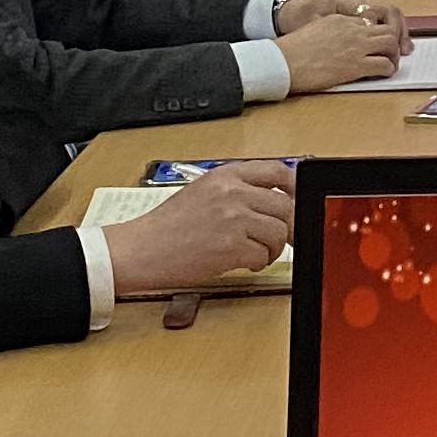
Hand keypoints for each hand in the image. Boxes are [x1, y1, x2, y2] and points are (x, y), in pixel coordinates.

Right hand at [105, 166, 293, 297]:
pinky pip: (263, 256)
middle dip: (286, 227)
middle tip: (280, 238)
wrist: (141, 249)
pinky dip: (257, 263)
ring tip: (253, 253)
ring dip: (271, 248)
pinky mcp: (231, 246)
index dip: (294, 189)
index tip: (295, 202)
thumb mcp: (203, 191)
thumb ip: (237, 190)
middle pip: (285, 206)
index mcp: (226, 175)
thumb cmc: (167, 226)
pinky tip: (242, 262)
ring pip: (278, 233)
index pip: (278, 172)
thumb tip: (272, 200)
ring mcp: (233, 218)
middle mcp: (233, 192)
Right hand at [278, 5, 403, 92]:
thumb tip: (336, 41)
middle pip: (385, 29)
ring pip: (390, 44)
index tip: (376, 43)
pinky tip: (383, 73)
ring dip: (393, 54)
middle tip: (390, 53)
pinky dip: (388, 69)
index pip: (369, 21)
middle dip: (392, 41)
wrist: (284, 61)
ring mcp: (356, 47)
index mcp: (340, 19)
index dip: (376, 33)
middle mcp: (352, 30)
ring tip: (390, 63)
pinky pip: (384, 65)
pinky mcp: (356, 66)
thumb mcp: (314, 29)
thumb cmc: (292, 50)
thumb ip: (330, 31)